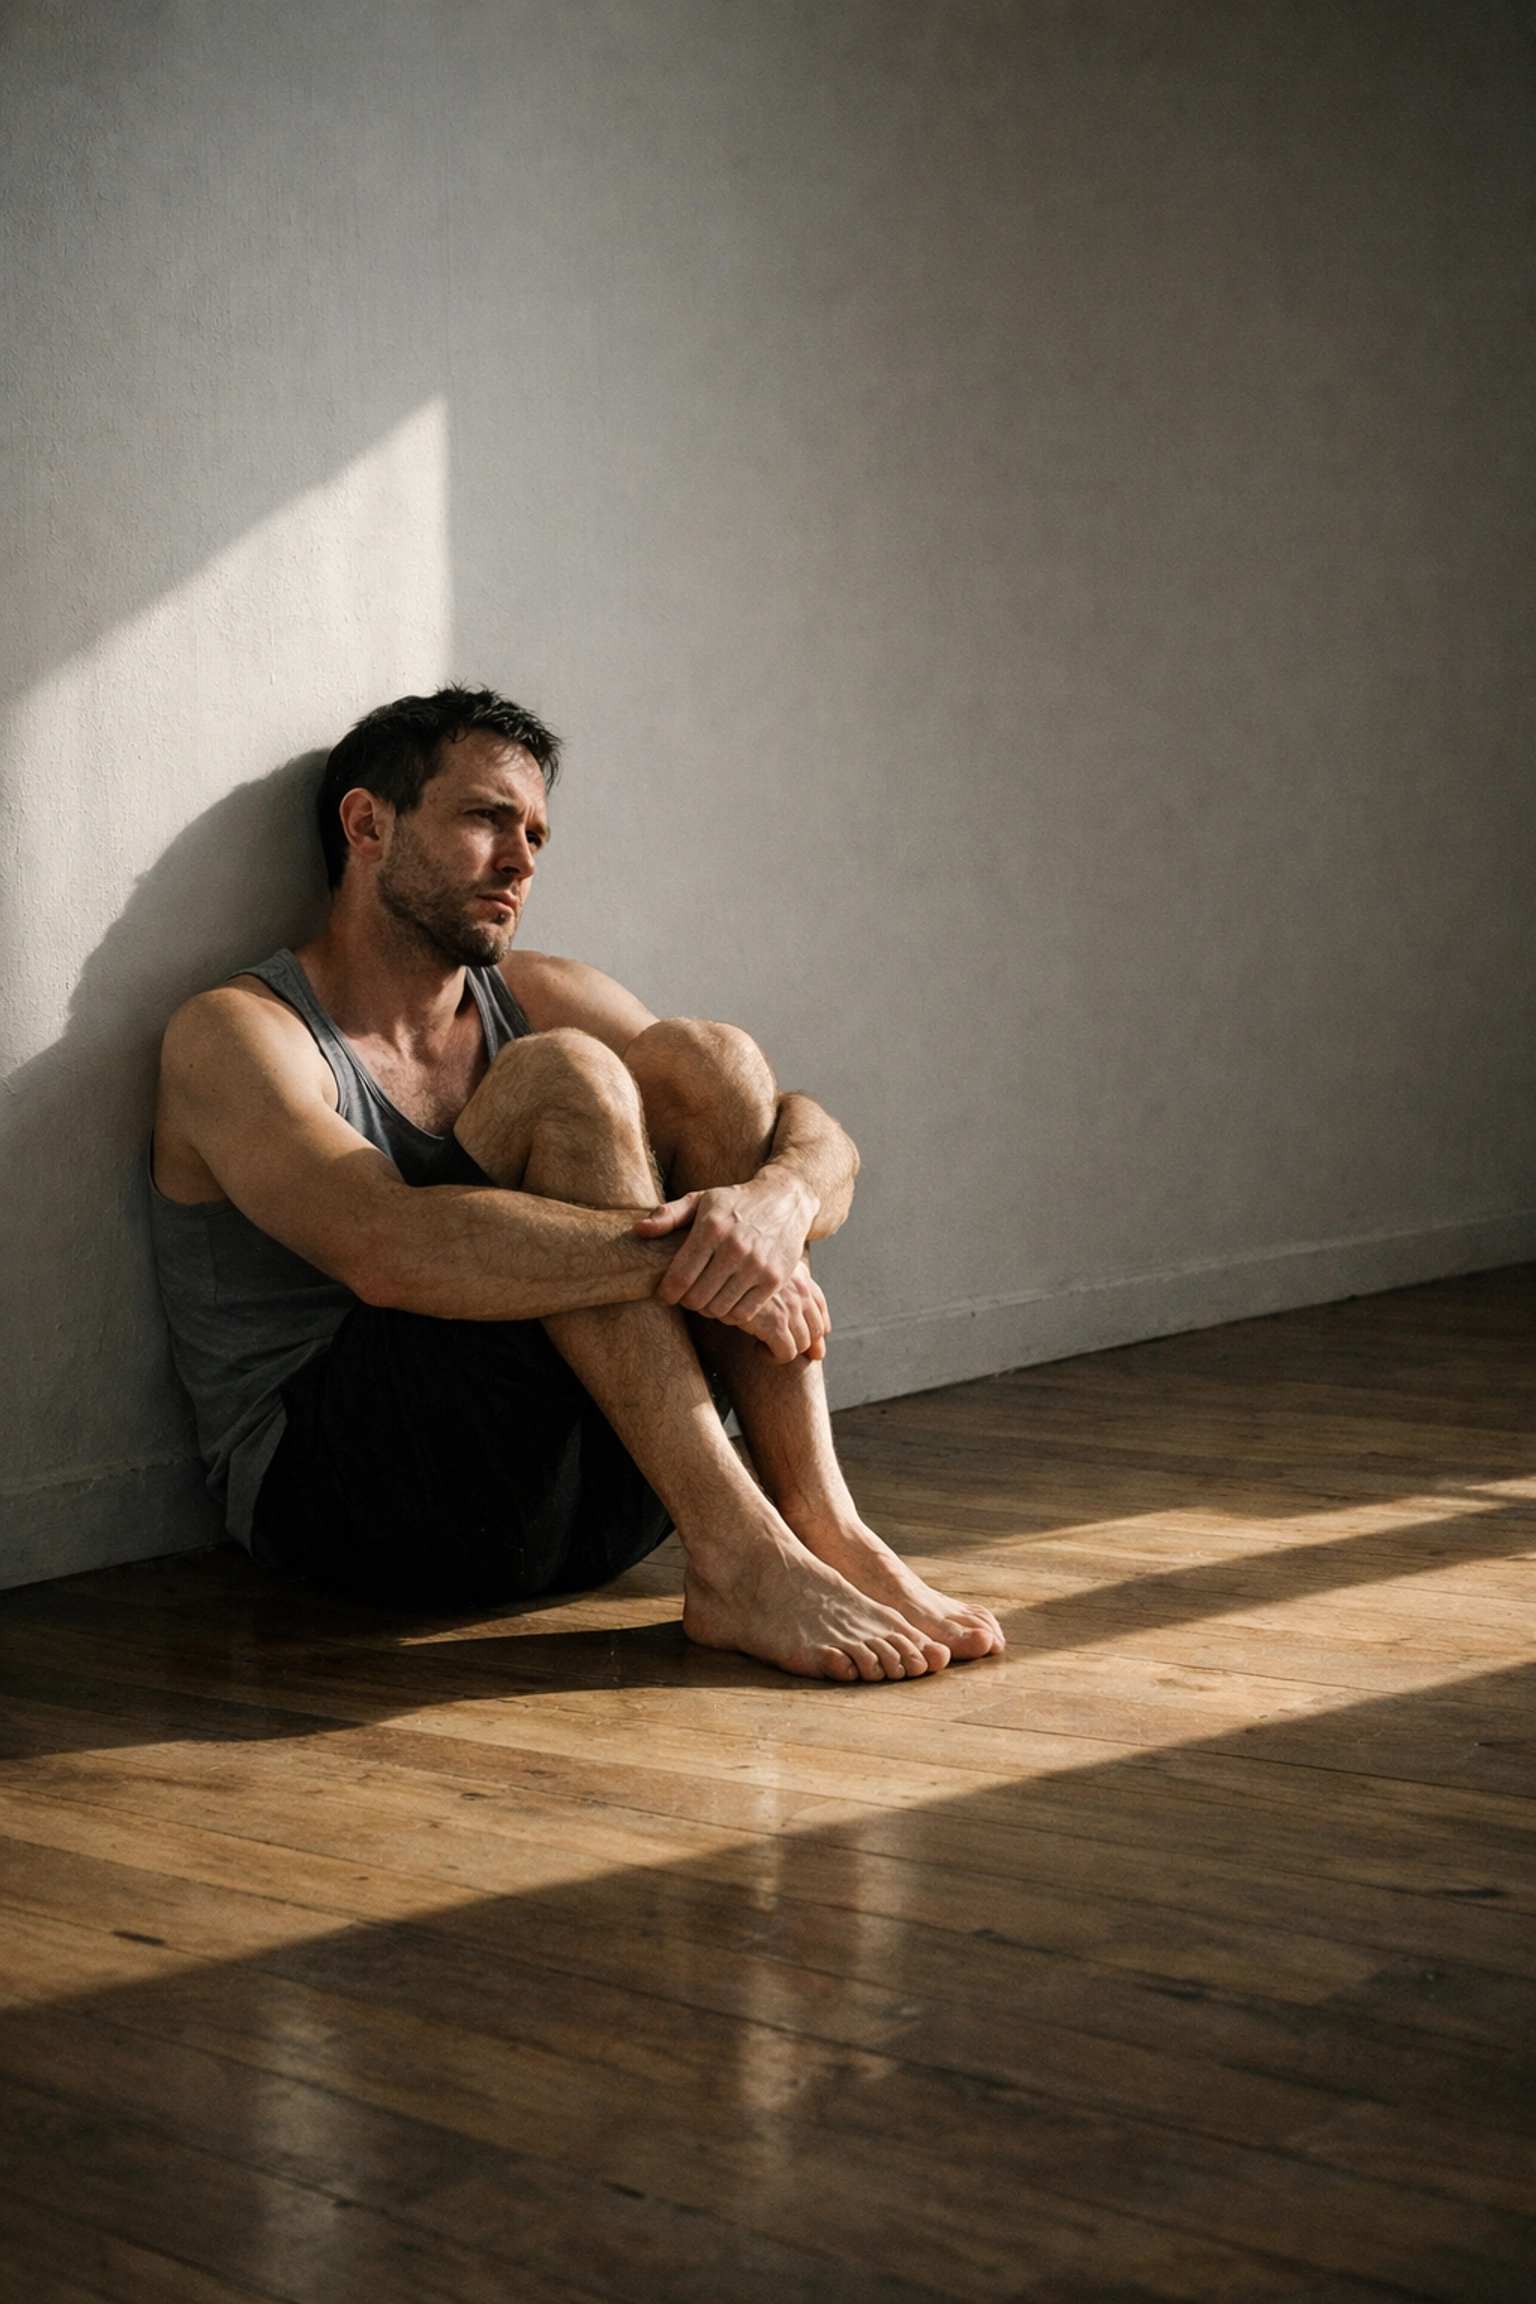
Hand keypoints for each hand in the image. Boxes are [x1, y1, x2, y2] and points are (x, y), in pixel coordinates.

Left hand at [634, 1172, 815, 1323]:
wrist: (786, 1200)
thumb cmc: (736, 1202)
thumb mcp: (701, 1199)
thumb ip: (668, 1215)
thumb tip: (639, 1230)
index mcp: (711, 1228)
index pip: (680, 1276)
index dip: (666, 1293)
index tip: (664, 1295)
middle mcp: (735, 1247)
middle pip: (697, 1297)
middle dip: (686, 1301)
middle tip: (686, 1295)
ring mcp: (757, 1265)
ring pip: (719, 1309)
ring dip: (707, 1309)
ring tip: (706, 1297)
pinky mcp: (774, 1279)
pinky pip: (743, 1313)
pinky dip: (729, 1314)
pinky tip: (726, 1302)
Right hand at [728, 1260, 830, 1362]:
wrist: (716, 1272)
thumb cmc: (736, 1273)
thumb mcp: (766, 1271)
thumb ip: (788, 1290)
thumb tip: (815, 1344)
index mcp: (800, 1276)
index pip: (820, 1308)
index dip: (815, 1327)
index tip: (801, 1336)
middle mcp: (800, 1291)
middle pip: (817, 1330)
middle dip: (802, 1342)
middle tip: (779, 1344)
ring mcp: (789, 1308)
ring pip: (802, 1344)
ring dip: (785, 1349)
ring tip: (764, 1344)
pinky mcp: (774, 1324)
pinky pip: (787, 1353)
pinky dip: (774, 1357)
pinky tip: (758, 1347)